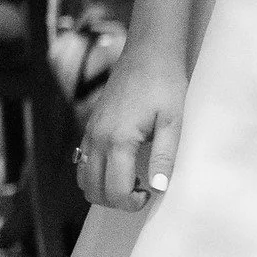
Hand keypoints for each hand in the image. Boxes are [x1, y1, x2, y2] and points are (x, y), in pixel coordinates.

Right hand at [75, 48, 187, 211]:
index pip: (114, 190)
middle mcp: (97, 138)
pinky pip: (83, 161)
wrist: (148, 53)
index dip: (131, 203)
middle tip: (142, 190)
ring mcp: (90, 132)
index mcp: (118, 140)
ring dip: (105, 188)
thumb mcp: (173, 121)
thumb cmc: (165, 84)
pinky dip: (97, 173)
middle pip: (93, 191)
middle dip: (117, 200)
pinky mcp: (90, 126)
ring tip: (133, 178)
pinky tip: (122, 165)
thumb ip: (164, 156)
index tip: (149, 194)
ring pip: (84, 179)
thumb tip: (158, 187)